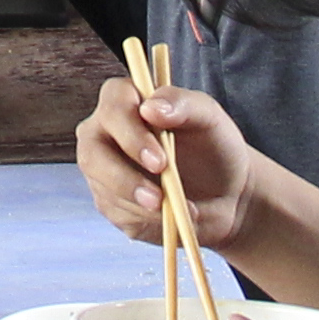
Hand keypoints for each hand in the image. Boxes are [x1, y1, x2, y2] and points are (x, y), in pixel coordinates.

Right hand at [76, 76, 261, 262]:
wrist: (226, 194)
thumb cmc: (214, 147)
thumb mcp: (209, 119)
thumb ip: (183, 103)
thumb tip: (150, 107)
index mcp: (127, 101)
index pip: (113, 103)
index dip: (131, 132)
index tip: (160, 160)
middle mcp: (105, 132)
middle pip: (92, 151)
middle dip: (124, 178)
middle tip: (159, 197)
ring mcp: (103, 169)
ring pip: (104, 187)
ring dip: (140, 204)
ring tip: (177, 209)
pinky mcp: (109, 201)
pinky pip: (117, 212)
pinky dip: (147, 219)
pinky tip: (170, 217)